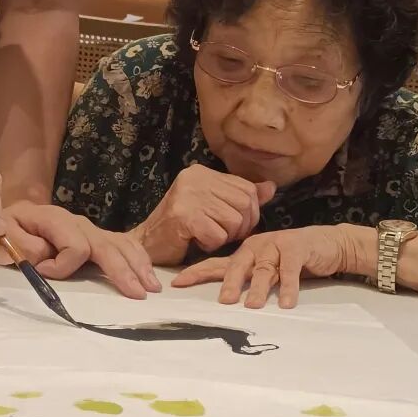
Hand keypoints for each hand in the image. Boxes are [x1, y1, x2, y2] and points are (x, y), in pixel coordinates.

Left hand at [5, 202, 161, 299]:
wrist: (9, 215)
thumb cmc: (7, 228)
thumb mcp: (5, 234)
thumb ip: (23, 245)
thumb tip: (47, 258)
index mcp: (55, 219)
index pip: (74, 245)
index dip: (62, 265)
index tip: (40, 271)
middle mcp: (78, 222)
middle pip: (105, 245)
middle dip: (122, 270)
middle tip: (137, 294)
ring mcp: (89, 228)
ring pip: (119, 244)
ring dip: (137, 265)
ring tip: (151, 287)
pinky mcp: (95, 236)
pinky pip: (122, 244)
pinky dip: (138, 258)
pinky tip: (149, 274)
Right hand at [132, 164, 275, 265]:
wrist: (146, 243)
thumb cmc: (181, 227)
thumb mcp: (213, 206)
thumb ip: (239, 196)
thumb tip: (271, 188)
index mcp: (202, 172)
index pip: (247, 188)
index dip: (249, 212)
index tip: (235, 224)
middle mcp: (194, 178)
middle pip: (244, 204)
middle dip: (240, 227)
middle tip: (222, 234)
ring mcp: (188, 195)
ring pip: (233, 221)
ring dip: (224, 237)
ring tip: (206, 236)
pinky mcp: (183, 215)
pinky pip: (217, 235)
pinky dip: (211, 245)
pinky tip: (195, 240)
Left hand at [172, 226, 360, 308]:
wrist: (327, 244)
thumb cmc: (291, 260)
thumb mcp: (266, 269)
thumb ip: (248, 280)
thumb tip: (223, 302)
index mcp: (245, 253)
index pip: (216, 263)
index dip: (197, 272)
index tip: (178, 283)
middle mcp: (257, 247)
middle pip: (238, 265)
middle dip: (229, 283)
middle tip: (224, 302)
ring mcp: (276, 246)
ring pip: (264, 270)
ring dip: (259, 289)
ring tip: (253, 307)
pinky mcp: (297, 250)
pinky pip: (290, 270)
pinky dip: (289, 287)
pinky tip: (287, 304)